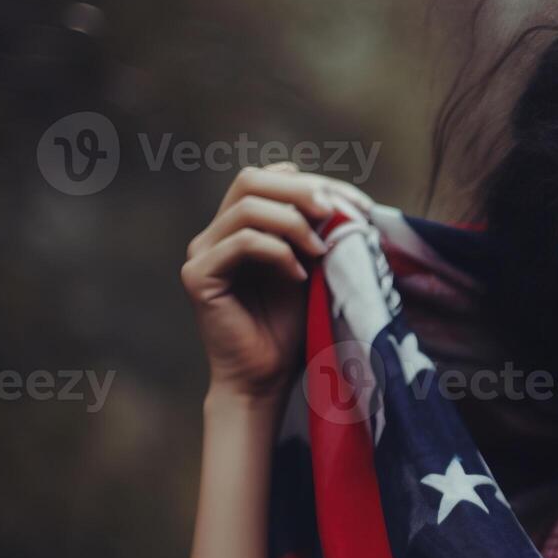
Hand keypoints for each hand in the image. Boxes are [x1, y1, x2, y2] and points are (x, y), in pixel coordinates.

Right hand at [180, 163, 373, 402]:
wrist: (267, 380)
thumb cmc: (292, 328)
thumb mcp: (314, 270)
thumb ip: (319, 233)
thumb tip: (348, 202)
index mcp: (243, 224)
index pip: (273, 177)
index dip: (316, 183)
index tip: (359, 207)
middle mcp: (217, 232)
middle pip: (253, 179)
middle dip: (302, 191)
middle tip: (337, 214)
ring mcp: (203, 251)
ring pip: (247, 206)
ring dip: (294, 223)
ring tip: (322, 253)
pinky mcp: (198, 275)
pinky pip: (241, 242)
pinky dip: (278, 252)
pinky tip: (298, 276)